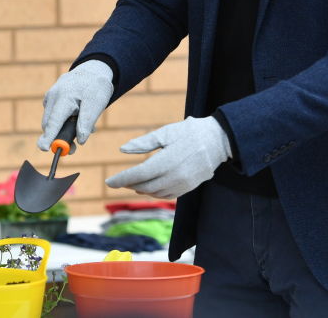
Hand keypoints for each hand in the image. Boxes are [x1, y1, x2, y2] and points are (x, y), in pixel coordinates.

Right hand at [38, 59, 113, 150]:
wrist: (93, 70)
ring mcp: (50, 96)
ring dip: (63, 129)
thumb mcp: (97, 104)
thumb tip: (80, 140)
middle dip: (58, 138)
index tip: (44, 148)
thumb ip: (87, 122)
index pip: (54, 121)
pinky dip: (63, 121)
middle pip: (49, 124)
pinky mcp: (51, 98)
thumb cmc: (96, 86)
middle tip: (73, 148)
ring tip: (82, 125)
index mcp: (63, 97)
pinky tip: (76, 117)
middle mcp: (53, 96)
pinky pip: (54, 115)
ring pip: (51, 121)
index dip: (49, 137)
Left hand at [105, 116, 230, 198]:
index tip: (109, 182)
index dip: (122, 179)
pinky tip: (149, 187)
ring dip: (141, 189)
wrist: (218, 140)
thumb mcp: (165, 133)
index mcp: (166, 161)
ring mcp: (182, 184)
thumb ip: (143, 143)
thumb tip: (123, 149)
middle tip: (118, 182)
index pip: (138, 175)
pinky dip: (155, 193)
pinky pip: (167, 195)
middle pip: (145, 186)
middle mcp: (174, 176)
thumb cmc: (189, 132)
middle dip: (129, 184)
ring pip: (155, 193)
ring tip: (132, 183)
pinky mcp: (188, 188)